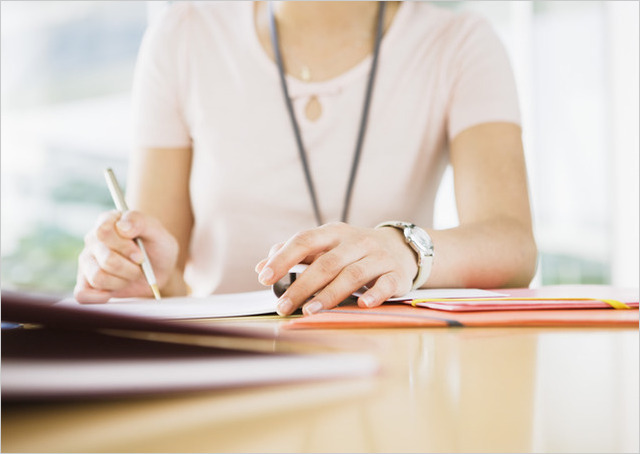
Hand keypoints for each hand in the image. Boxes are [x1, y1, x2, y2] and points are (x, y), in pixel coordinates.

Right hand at [74, 210, 178, 302]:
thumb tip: (122, 227)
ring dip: (122, 281)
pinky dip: (99, 297)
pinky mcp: (85, 282)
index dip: (124, 247)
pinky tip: (112, 292)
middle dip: (130, 268)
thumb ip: (140, 221)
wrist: (159, 268)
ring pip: (98, 278)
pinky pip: (82, 295)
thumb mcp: (157, 231)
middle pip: (106, 259)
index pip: (103, 232)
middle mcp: (93, 240)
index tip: (140, 255)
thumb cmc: (157, 246)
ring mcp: (87, 261)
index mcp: (107, 221)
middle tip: (140, 266)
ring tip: (130, 275)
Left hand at [255, 222, 417, 315]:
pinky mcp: (396, 274)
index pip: (305, 241)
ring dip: (330, 294)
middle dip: (302, 286)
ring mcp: (378, 257)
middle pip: (326, 263)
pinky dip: (374, 294)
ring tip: (310, 311)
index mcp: (334, 233)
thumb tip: (261, 267)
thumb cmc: (353, 250)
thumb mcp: (326, 245)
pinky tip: (362, 305)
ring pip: (352, 274)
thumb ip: (295, 255)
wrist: (400, 247)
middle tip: (283, 306)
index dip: (284, 259)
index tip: (264, 277)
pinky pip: (385, 284)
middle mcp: (356, 242)